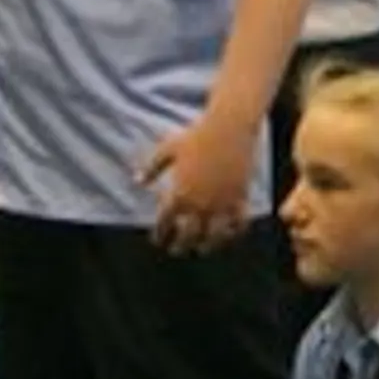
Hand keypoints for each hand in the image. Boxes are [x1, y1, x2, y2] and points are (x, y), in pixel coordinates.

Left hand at [138, 118, 253, 254]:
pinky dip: (235, 233)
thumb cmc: (195, 136)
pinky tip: (230, 236)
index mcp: (179, 193)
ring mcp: (221, 204)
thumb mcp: (168, 149)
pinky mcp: (240, 199)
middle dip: (181, 246)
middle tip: (177, 250)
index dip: (159, 234)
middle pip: (188, 235)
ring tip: (203, 250)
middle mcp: (200, 204)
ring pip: (214, 236)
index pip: (165, 222)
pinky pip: (238, 223)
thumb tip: (138, 181)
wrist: (228, 128)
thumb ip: (152, 167)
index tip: (157, 240)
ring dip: (207, 246)